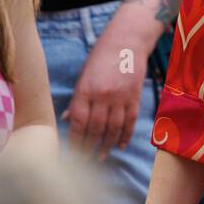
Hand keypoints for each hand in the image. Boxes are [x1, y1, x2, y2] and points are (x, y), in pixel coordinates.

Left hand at [64, 29, 146, 158]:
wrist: (127, 42)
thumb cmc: (101, 57)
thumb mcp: (83, 76)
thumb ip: (77, 99)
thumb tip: (67, 120)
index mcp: (86, 90)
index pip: (79, 122)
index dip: (75, 141)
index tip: (71, 153)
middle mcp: (103, 96)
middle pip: (96, 129)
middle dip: (89, 148)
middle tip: (84, 161)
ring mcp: (121, 97)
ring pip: (113, 129)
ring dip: (106, 145)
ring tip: (101, 157)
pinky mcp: (135, 97)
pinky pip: (130, 122)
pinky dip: (126, 136)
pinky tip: (120, 145)